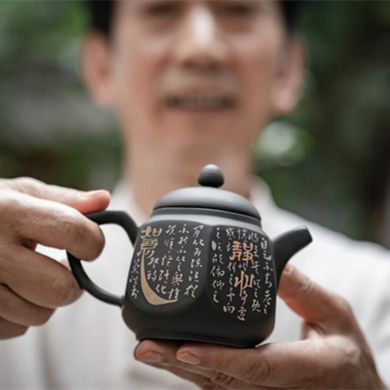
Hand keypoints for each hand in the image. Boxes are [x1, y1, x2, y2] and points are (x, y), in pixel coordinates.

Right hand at [0, 177, 109, 338]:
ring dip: (45, 298)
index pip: (73, 232)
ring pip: (40, 314)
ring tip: (29, 275)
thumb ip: (64, 200)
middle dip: (72, 281)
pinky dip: (20, 313)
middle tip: (63, 267)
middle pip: (61, 288)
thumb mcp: (20, 193)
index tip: (89, 244)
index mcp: (8, 212)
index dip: (93, 241)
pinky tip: (9, 290)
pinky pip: (15, 328)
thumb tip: (105, 200)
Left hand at [135, 265, 386, 388]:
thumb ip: (304, 290)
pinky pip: (215, 384)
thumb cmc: (344, 352)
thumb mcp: (335, 314)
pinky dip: (189, 370)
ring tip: (146, 347)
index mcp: (302, 369)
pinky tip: (167, 354)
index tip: (186, 347)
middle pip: (221, 380)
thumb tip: (274, 263)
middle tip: (145, 346)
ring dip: (177, 368)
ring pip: (212, 386)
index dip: (219, 358)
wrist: (351, 389)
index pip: (256, 367)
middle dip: (180, 363)